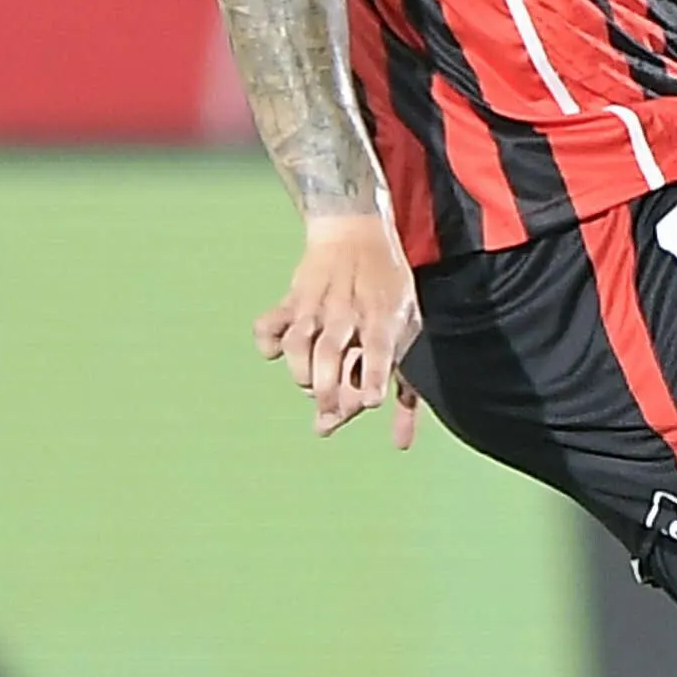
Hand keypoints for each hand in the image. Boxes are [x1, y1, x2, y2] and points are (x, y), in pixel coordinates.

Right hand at [255, 214, 421, 438]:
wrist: (355, 231)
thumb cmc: (388, 287)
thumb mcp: (408, 328)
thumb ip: (405, 389)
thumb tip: (401, 445)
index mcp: (384, 318)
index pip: (379, 350)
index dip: (373, 376)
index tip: (368, 401)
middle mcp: (349, 314)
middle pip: (331, 356)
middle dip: (327, 391)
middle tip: (328, 413)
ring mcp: (317, 307)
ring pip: (298, 346)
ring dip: (301, 373)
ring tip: (311, 383)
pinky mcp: (292, 301)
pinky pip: (269, 325)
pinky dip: (267, 343)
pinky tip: (277, 352)